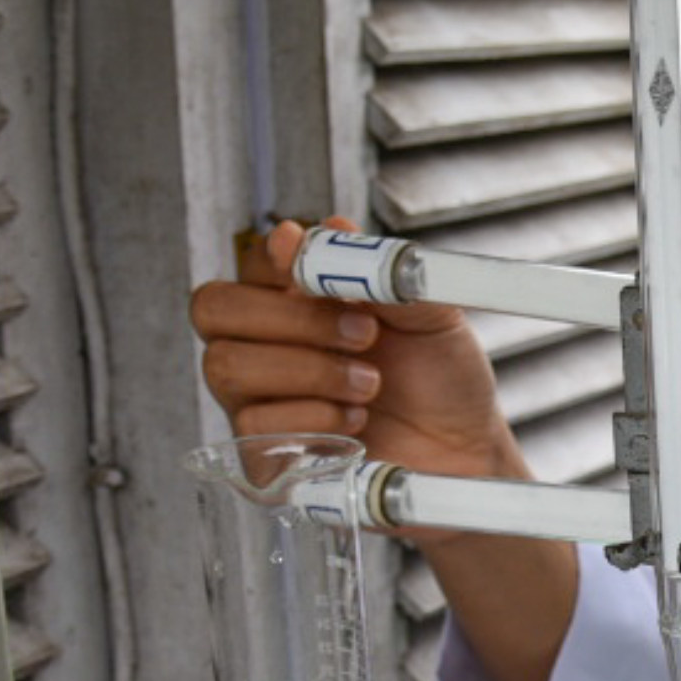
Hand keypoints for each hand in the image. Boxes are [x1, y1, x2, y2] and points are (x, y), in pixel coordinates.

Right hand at [189, 218, 524, 484]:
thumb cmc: (442, 377)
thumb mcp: (428, 312)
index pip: (249, 264)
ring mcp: (257, 399)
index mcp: (297, 299)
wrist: (466, 448)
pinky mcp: (264, 453)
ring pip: (227, 367)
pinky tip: (354, 424)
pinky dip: (312, 420)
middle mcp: (265, 344)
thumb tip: (330, 226)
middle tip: (363, 335)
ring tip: (369, 385)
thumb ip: (379, 270)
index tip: (333, 283)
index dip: (278, 266)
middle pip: (214, 310)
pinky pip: (252, 426)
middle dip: (292, 319)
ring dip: (310, 371)